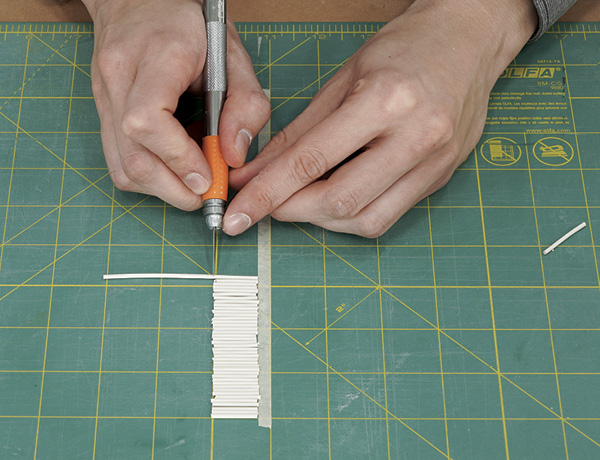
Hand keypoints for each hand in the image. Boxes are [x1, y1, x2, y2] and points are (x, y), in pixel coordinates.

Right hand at [83, 0, 269, 209]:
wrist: (141, 0)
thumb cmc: (190, 24)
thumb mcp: (233, 55)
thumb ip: (245, 104)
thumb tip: (232, 156)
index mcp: (155, 57)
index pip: (148, 120)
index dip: (179, 159)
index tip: (208, 178)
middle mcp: (119, 78)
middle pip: (133, 156)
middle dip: (174, 189)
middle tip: (206, 194)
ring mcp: (104, 97)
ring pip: (122, 167)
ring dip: (161, 188)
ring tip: (192, 180)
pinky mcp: (103, 112)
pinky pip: (118, 160)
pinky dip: (148, 176)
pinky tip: (172, 167)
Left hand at [223, 0, 536, 236]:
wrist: (469, 41)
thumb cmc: (407, 48)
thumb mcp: (343, 78)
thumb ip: (298, 133)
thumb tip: (258, 172)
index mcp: (386, 100)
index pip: (311, 161)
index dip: (267, 192)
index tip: (240, 211)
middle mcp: (416, 136)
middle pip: (340, 199)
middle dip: (291, 210)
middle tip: (265, 206)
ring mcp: (434, 163)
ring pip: (366, 219)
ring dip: (321, 220)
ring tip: (299, 202)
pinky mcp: (439, 178)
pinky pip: (388, 216)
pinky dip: (351, 217)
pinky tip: (333, 202)